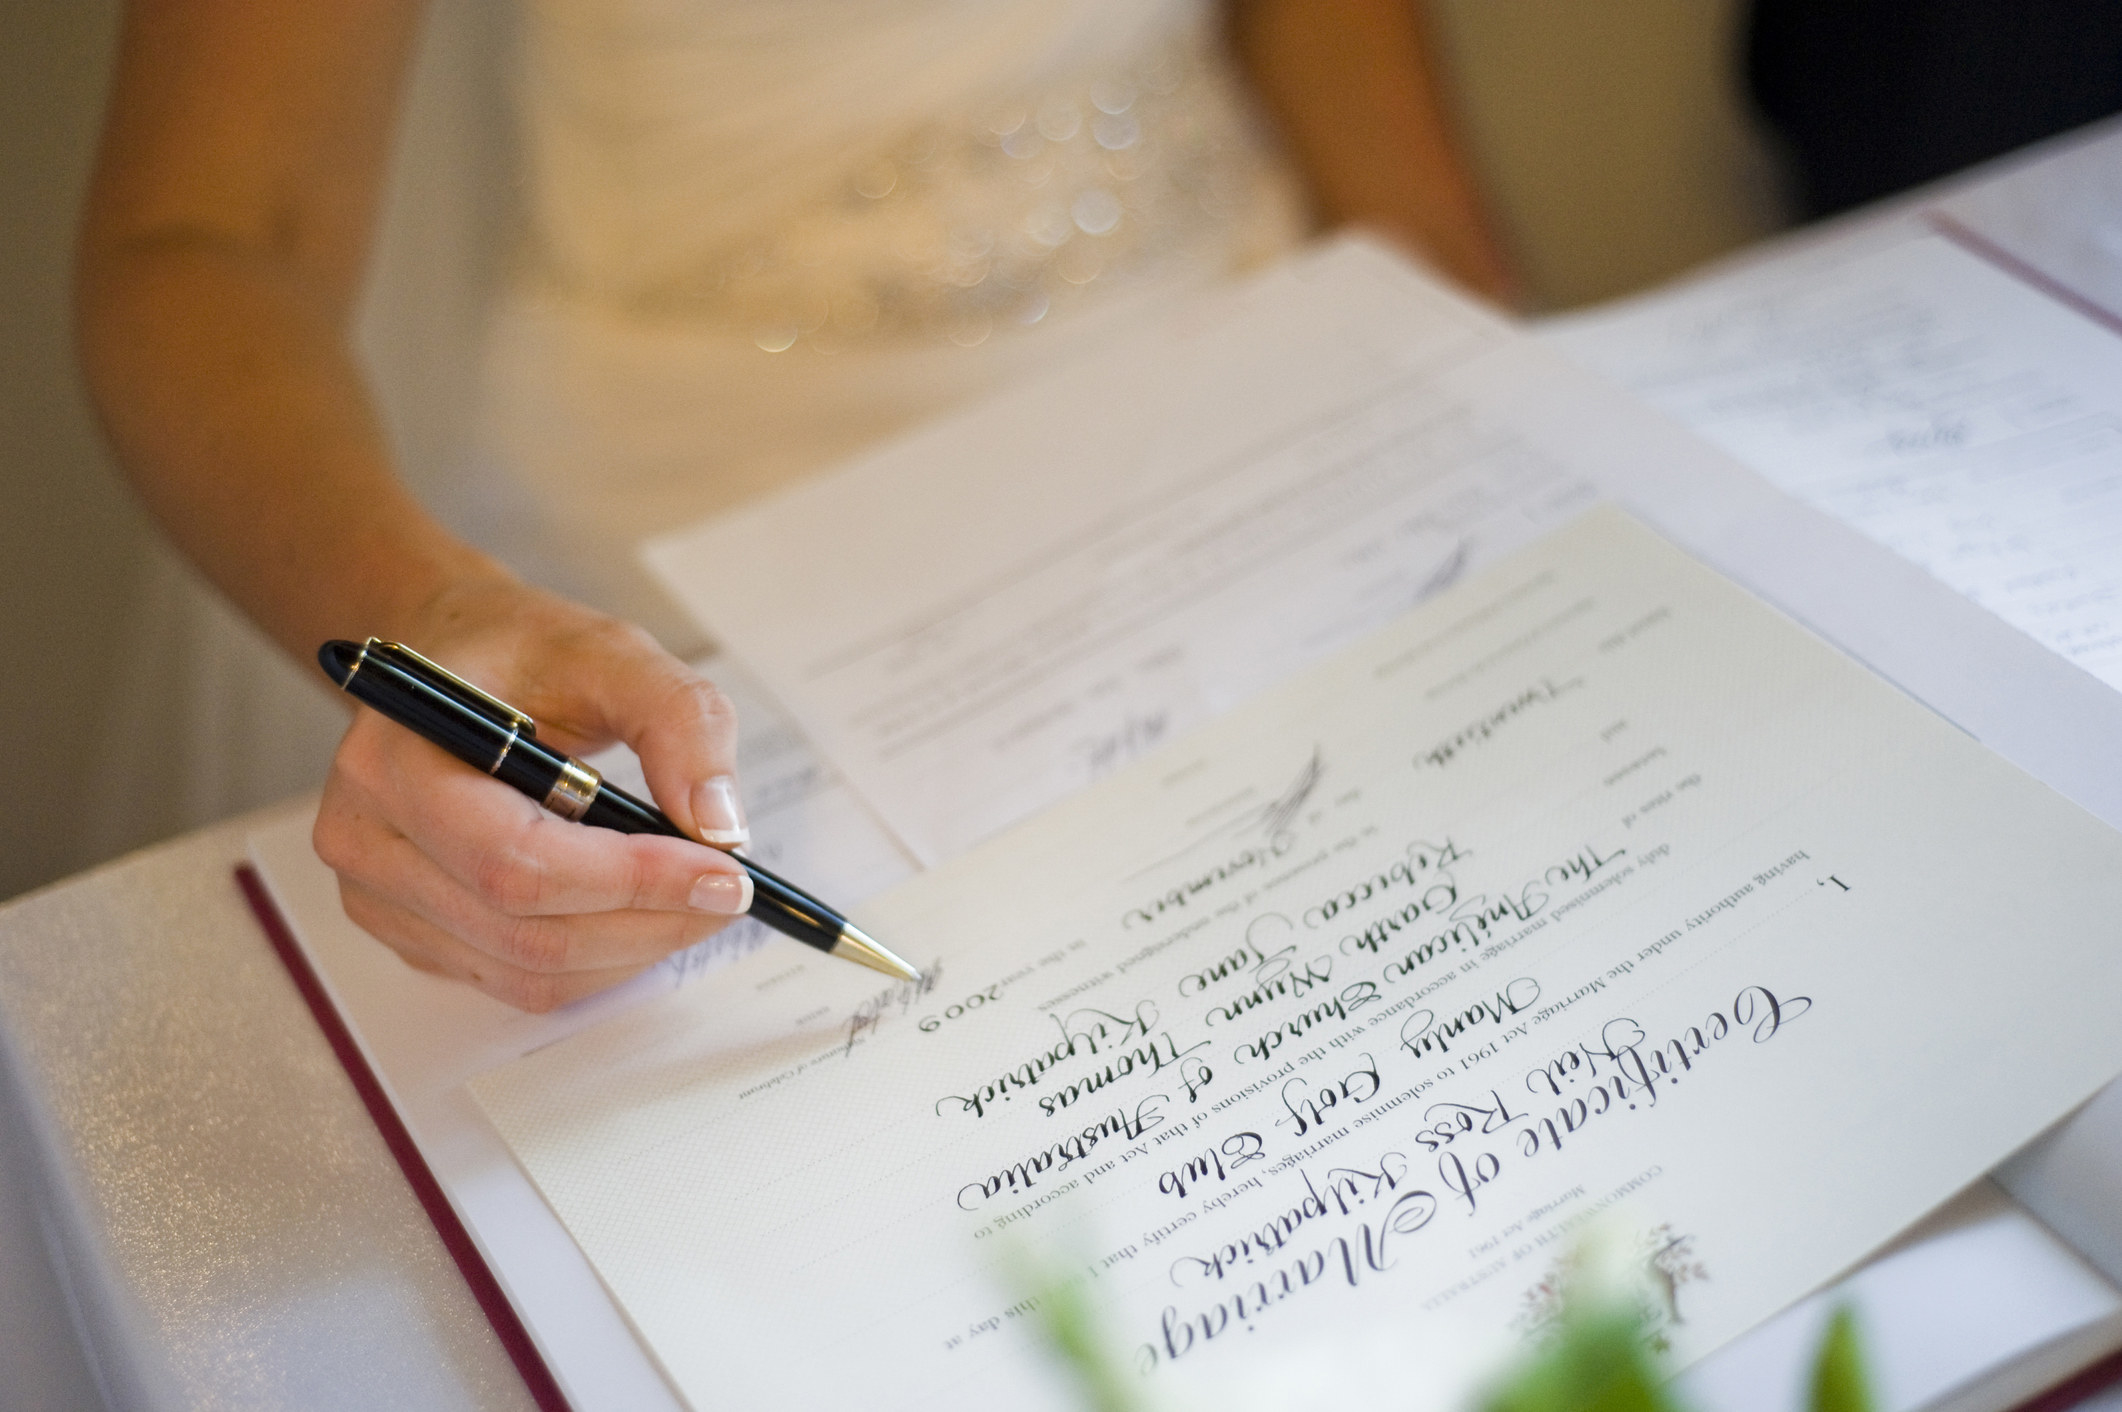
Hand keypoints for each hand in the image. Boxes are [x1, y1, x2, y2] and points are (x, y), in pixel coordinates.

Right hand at [312, 576, 754, 1010]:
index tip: (726, 875)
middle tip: (728, 893)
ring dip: (630, 949)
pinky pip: (515, 981)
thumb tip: (720, 829)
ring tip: (692, 898)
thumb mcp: (615, 653)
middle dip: (647, 921)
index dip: (631, 880)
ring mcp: (378, 897)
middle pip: (524, 928)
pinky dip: (596, 960)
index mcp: (395, 760)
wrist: (460, 659)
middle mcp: (365, 837)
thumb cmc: (526, 654)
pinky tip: (636, 912)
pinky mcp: (410, 932)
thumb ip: (681, 722)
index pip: (516, 860)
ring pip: (526, 970)